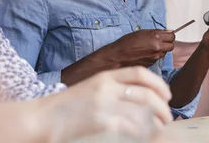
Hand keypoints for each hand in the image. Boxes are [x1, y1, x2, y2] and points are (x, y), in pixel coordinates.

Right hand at [45, 66, 172, 141]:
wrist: (41, 118)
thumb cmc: (66, 106)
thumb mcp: (91, 87)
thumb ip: (111, 88)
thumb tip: (138, 97)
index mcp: (105, 75)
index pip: (140, 73)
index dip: (158, 84)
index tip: (167, 95)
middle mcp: (107, 86)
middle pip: (146, 93)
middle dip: (162, 105)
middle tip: (168, 116)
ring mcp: (104, 103)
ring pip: (142, 110)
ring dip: (156, 120)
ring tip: (160, 127)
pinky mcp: (101, 120)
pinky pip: (131, 125)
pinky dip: (143, 130)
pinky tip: (145, 134)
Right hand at [111, 29, 175, 67]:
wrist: (118, 56)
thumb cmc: (126, 43)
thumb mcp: (141, 32)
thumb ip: (156, 32)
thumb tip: (167, 32)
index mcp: (155, 37)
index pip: (172, 36)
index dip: (169, 35)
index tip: (166, 35)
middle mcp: (157, 47)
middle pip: (171, 45)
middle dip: (168, 43)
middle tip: (161, 41)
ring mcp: (155, 56)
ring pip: (165, 52)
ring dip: (162, 50)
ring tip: (151, 47)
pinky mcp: (152, 64)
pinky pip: (158, 58)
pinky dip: (155, 55)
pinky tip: (147, 53)